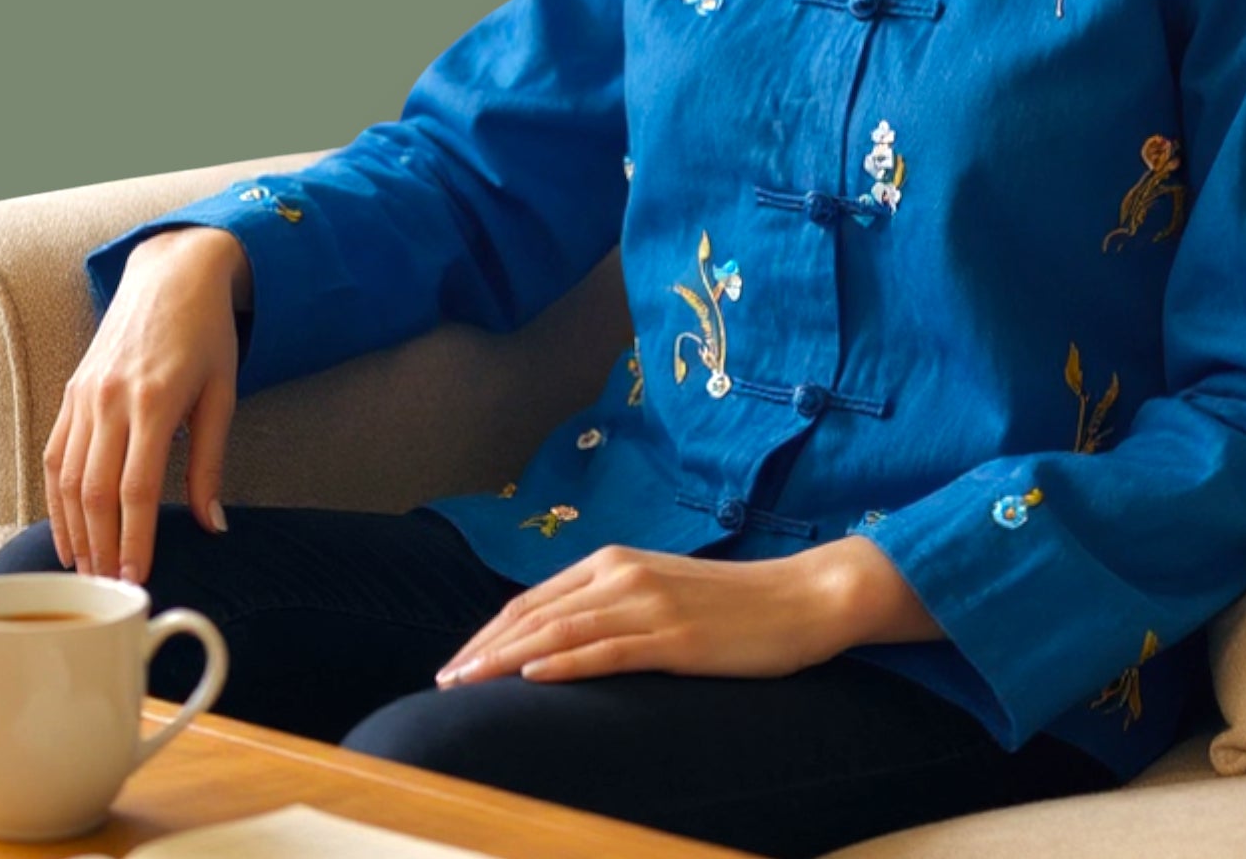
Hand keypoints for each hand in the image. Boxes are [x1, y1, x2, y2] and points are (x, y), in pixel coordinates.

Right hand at [43, 226, 251, 585]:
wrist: (174, 274)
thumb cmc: (207, 335)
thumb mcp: (222, 394)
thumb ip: (210, 462)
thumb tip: (212, 525)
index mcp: (154, 401)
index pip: (135, 489)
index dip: (134, 540)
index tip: (136, 579)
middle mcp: (110, 400)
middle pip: (93, 492)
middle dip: (100, 547)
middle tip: (107, 589)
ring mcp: (84, 395)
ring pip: (66, 478)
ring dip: (72, 530)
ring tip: (84, 570)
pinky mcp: (71, 392)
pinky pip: (54, 453)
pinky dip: (56, 497)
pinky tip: (67, 527)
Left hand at [433, 536, 942, 687]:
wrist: (803, 597)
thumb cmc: (734, 604)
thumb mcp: (663, 594)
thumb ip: (614, 606)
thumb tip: (563, 640)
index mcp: (616, 560)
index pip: (534, 598)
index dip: (490, 632)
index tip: (457, 664)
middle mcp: (623, 573)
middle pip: (535, 613)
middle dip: (483, 649)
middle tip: (442, 683)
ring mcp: (649, 604)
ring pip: (560, 631)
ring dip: (505, 659)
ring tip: (466, 684)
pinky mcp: (675, 639)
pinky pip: (608, 651)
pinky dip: (565, 663)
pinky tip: (533, 676)